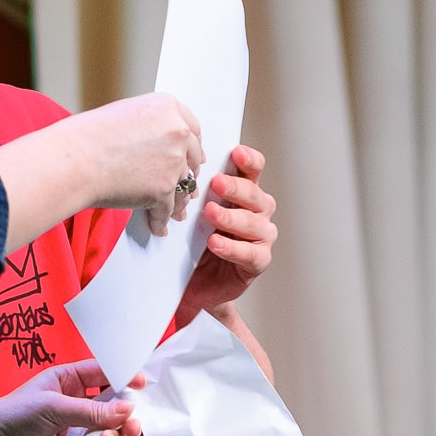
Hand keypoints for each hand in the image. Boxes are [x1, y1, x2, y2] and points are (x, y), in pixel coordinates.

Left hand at [0, 362, 142, 435]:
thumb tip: (128, 410)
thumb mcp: (52, 407)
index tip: (142, 384)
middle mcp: (71, 406)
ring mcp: (70, 433)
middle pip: (111, 407)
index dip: (123, 377)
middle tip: (131, 426)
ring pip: (106, 433)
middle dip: (124, 416)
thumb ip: (91, 410)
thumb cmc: (8, 419)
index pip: (101, 374)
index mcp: (64, 382)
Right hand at [84, 94, 204, 229]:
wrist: (75, 160)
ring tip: (175, 211)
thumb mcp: (123, 115)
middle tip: (186, 184)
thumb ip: (147, 127)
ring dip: (179, 201)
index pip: (192, 129)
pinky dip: (160, 220)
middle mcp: (177, 133)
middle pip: (193, 158)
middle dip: (188, 174)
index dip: (192, 147)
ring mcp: (173, 163)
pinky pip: (166, 210)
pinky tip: (158, 225)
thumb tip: (151, 147)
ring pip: (184, 187)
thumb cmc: (86, 137)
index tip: (193, 155)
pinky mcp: (163, 190)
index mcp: (167, 108)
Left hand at [174, 143, 276, 331]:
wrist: (196, 284)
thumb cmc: (196, 244)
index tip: (236, 152)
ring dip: (231, 217)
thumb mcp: (190, 214)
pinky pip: (250, 253)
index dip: (248, 160)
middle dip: (235, 188)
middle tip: (217, 183)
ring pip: (253, 223)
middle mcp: (257, 212)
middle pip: (254, 195)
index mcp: (244, 194)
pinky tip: (215, 243)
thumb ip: (192, 193)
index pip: (252, 170)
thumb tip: (174, 170)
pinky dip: (232, 247)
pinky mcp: (258, 261)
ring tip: (210, 214)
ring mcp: (261, 236)